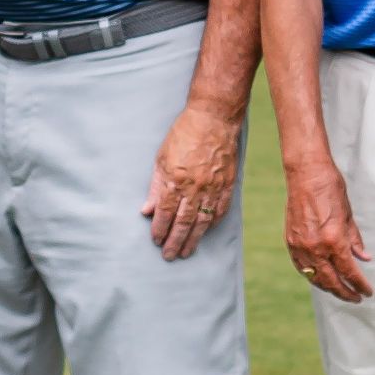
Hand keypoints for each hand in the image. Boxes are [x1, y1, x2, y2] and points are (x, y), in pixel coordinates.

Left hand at [141, 103, 238, 262]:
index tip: (156, 241)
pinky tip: (206, 231)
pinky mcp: (228, 183)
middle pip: (183, 222)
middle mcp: (195, 187)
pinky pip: (220, 209)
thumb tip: (147, 211)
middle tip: (169, 255)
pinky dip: (213, 223)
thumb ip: (155, 187)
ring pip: (203, 221)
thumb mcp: (162, 158)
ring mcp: (214, 186)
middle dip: (175, 241)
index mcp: (176, 179)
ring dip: (193, 238)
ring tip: (186, 251)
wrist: (213, 118)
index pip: (166, 212)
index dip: (160, 229)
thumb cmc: (184, 134)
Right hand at [284, 151, 368, 300]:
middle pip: (332, 281)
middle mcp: (316, 248)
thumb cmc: (330, 189)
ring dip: (329, 288)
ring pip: (315, 278)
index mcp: (334, 241)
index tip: (368, 292)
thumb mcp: (348, 215)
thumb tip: (365, 259)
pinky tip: (320, 279)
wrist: (305, 174)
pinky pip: (302, 268)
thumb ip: (355, 241)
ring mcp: (300, 246)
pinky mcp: (290, 242)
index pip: (350, 272)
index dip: (360, 285)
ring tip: (340, 291)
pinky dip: (312, 276)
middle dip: (346, 293)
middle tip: (356, 298)